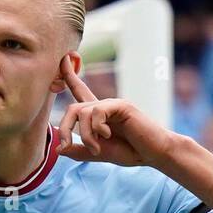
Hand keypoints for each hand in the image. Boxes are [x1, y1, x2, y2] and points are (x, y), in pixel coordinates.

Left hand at [55, 61, 174, 166]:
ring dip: (84, 135)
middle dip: (64, 128)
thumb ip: (79, 151)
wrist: (154, 153)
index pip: (80, 91)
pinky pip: (97, 111)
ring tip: (97, 148)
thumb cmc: (130, 151)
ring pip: (82, 112)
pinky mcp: (121, 105)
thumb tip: (58, 149)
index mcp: (97, 115)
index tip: (63, 58)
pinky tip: (107, 135)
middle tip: (65, 146)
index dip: (70, 76)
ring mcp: (112, 104)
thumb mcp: (98, 154)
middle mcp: (103, 106)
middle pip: (72, 108)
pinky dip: (96, 128)